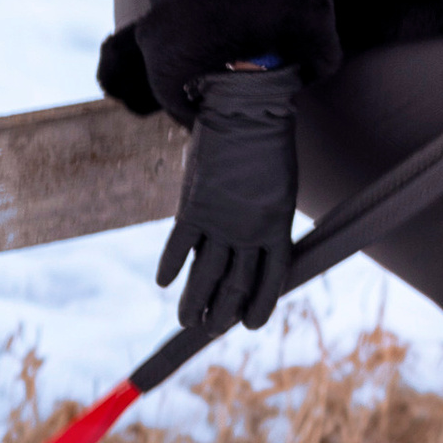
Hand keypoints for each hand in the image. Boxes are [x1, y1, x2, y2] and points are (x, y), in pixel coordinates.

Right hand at [156, 65, 301, 340]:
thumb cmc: (269, 150)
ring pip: (204, 274)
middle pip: (234, 284)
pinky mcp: (195, 206)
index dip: (259, 305)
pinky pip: (178, 244)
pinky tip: (163, 282)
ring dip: (194, 301)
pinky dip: (170, 265)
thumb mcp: (279, 190)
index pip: (270, 280)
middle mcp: (249, 231)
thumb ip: (264, 222)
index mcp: (277, 227)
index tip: (248, 326)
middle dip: (222, 311)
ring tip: (188, 321)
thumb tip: (246, 248)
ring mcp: (221, 221)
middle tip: (210, 329)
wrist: (249, 113)